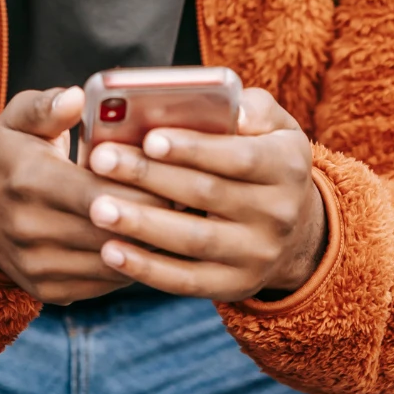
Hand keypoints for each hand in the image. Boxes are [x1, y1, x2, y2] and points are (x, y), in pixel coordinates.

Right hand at [0, 86, 167, 303]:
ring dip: (149, 247)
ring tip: (181, 223)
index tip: (176, 178)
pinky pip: (105, 283)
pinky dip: (132, 265)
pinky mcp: (48, 291)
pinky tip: (151, 244)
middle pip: (112, 232)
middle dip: (156, 219)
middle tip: (192, 201)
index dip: (142, 189)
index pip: (99, 194)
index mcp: (29, 182)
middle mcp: (30, 230)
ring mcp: (38, 266)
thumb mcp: (17, 118)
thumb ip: (47, 105)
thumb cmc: (10, 154)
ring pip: (114, 263)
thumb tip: (77, 96)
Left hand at [84, 87, 325, 300]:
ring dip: (141, 224)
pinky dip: (147, 267)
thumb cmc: (264, 157)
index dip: (193, 148)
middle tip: (101, 161)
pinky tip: (110, 251)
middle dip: (149, 177)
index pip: (239, 156)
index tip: (149, 138)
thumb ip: (253, 108)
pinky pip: (187, 281)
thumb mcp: (276, 126)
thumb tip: (232, 111)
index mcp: (286, 165)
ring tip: (97, 207)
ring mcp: (257, 255)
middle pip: (206, 194)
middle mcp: (278, 213)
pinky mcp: (235, 285)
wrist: (296, 229)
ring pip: (193, 240)